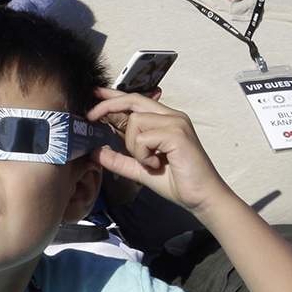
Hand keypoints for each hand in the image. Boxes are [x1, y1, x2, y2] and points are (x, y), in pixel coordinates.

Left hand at [86, 89, 230, 213]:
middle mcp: (172, 116)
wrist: (201, 197)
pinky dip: (143, 153)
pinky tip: (155, 163)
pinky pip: (143, 137)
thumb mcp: (139, 169)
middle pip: (133, 100)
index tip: (95, 94)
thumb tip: (94, 152)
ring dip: (133, 146)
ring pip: (135, 121)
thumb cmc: (177, 182)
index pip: (135, 101)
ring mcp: (176, 123)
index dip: (114, 97)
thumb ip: (118, 160)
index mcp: (165, 121)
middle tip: (90, 117)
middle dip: (107, 105)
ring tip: (148, 161)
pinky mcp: (177, 133)